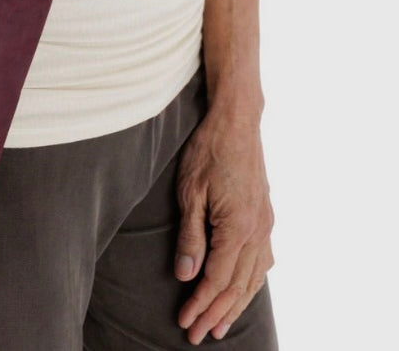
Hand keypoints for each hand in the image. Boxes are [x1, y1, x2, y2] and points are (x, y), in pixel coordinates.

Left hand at [173, 106, 275, 343]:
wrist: (236, 121)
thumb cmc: (208, 151)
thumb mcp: (189, 191)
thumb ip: (190, 235)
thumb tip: (185, 274)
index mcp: (238, 228)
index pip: (216, 279)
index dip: (200, 304)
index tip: (184, 322)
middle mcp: (258, 231)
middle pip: (237, 285)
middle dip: (216, 313)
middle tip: (197, 335)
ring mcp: (265, 224)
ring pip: (253, 277)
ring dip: (236, 304)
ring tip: (220, 325)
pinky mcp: (266, 216)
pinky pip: (263, 261)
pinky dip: (252, 283)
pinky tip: (244, 290)